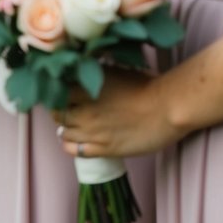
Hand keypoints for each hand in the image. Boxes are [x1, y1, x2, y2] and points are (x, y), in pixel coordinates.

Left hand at [52, 68, 178, 158]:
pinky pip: (74, 151)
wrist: (166, 109)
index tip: (61, 92)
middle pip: (57, 113)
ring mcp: (93, 132)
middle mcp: (84, 110)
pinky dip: (71, 146)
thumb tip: (80, 71)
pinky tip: (78, 141)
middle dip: (59, 111)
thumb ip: (94, 74)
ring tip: (74, 124)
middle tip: (68, 109)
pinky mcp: (104, 149)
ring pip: (63, 133)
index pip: (56, 93)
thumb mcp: (113, 71)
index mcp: (86, 88)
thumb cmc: (144, 85)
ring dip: (66, 128)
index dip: (56, 93)